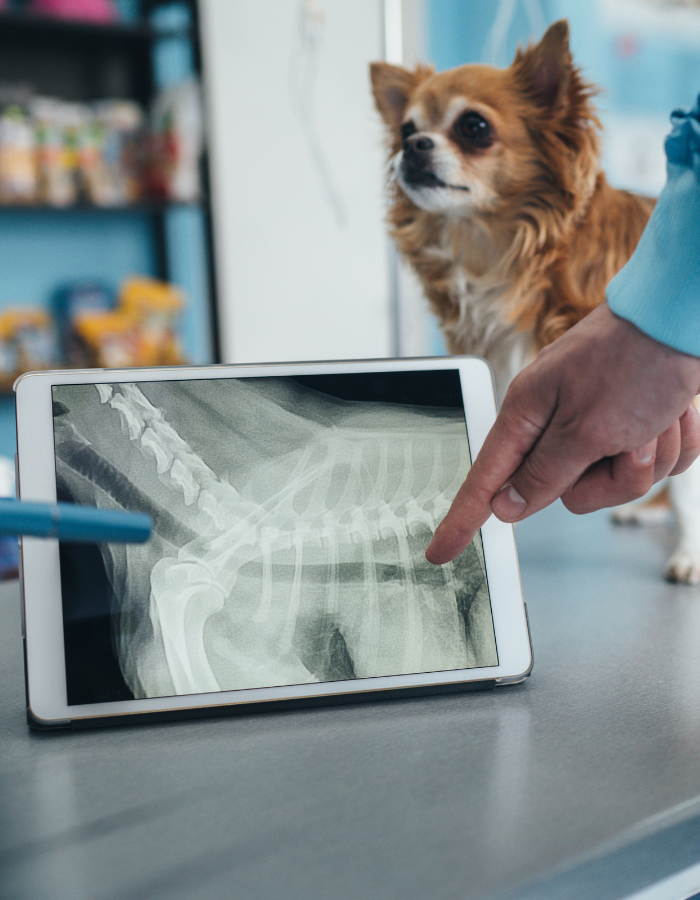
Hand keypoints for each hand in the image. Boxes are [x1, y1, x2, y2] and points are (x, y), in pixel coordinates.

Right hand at [426, 303, 699, 564]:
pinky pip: (653, 463)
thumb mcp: (585, 429)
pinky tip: (676, 413)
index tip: (439, 552)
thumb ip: (543, 475)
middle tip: (630, 442)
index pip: (486, 481)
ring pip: (618, 480)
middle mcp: (558, 420)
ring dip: (651, 455)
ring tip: (658, 417)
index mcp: (529, 414)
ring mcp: (599, 421)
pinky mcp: (636, 421)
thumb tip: (505, 507)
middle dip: (613, 477)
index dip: (462, 519)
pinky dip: (673, 443)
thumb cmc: (635, 361)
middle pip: (570, 491)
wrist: (685, 316)